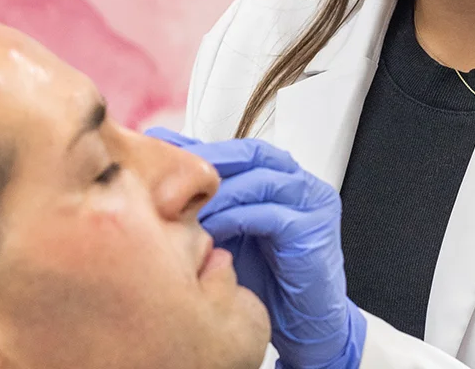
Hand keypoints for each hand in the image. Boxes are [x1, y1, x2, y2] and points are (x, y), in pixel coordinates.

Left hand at [146, 128, 365, 368]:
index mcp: (281, 175)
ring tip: (185, 204)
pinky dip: (237, 218)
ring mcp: (311, 203)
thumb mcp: (229, 232)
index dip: (200, 148)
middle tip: (170, 176)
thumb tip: (160, 181)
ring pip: (259, 178)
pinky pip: (270, 215)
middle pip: (249, 155)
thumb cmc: (266, 280)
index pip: (238, 149)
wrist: (305, 327)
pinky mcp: (313, 230)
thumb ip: (208, 205)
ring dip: (218, 191)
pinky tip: (211, 230)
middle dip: (206, 163)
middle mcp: (299, 182)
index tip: (161, 148)